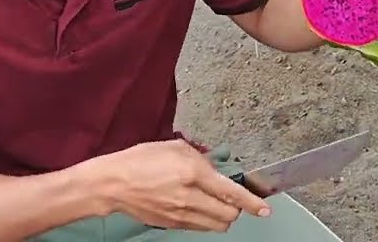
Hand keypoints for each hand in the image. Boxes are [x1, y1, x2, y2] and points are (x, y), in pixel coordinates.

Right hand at [85, 139, 270, 231]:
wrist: (113, 184)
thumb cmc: (141, 160)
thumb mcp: (176, 148)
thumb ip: (202, 159)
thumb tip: (217, 171)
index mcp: (193, 173)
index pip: (231, 192)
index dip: (252, 203)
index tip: (264, 209)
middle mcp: (189, 197)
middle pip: (228, 214)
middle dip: (236, 207)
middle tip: (231, 197)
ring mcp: (180, 214)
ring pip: (217, 225)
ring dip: (223, 216)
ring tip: (215, 204)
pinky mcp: (172, 225)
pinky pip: (200, 228)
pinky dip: (206, 220)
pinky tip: (198, 208)